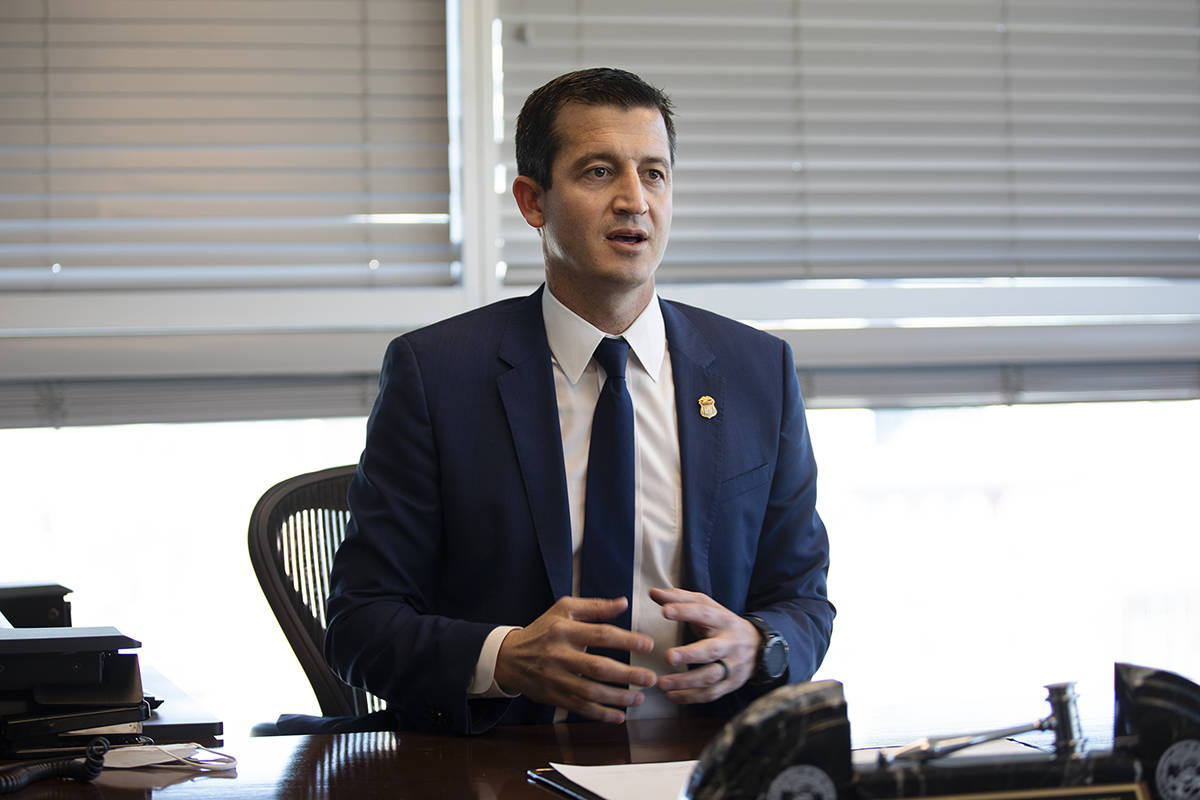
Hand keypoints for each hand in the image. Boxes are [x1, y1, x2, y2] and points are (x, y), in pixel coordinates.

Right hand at [494, 596, 656, 722]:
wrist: (509, 658)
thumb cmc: (543, 630)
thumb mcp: (564, 609)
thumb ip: (595, 607)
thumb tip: (623, 603)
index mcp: (565, 630)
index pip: (601, 634)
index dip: (627, 640)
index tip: (648, 645)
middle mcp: (560, 655)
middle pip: (598, 668)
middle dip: (628, 674)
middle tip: (650, 678)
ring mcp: (556, 678)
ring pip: (591, 692)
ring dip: (618, 698)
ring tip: (640, 698)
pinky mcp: (554, 697)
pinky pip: (580, 708)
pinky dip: (601, 714)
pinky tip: (619, 715)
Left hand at [650, 587, 758, 703]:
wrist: (759, 647)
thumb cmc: (722, 624)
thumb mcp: (707, 607)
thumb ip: (680, 599)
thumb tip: (653, 592)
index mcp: (723, 620)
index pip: (704, 613)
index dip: (685, 611)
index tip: (664, 611)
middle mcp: (729, 643)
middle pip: (711, 650)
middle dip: (689, 655)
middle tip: (668, 657)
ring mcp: (732, 666)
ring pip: (710, 676)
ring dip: (685, 682)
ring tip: (661, 683)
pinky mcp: (731, 684)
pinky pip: (711, 693)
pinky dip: (690, 697)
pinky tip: (671, 696)